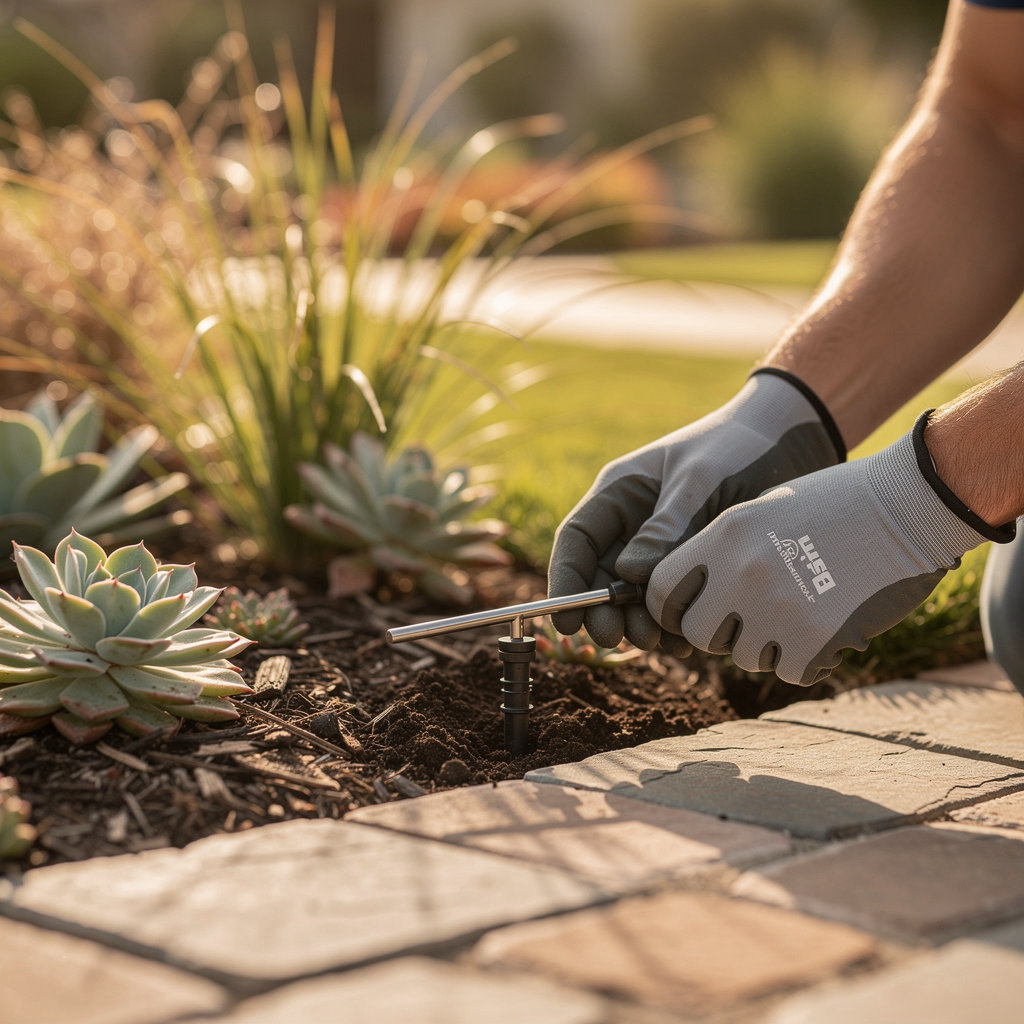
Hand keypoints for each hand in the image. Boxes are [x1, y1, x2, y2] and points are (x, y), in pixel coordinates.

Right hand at [548, 369, 843, 651]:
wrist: (793, 442)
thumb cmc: (737, 446)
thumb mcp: (699, 479)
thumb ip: (665, 526)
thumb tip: (629, 576)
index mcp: (620, 492)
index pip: (577, 541)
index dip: (566, 582)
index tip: (565, 622)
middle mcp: (633, 523)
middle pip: (601, 577)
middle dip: (603, 611)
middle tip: (615, 638)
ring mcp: (662, 548)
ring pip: (635, 597)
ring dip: (639, 623)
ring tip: (658, 641)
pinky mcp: (691, 566)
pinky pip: (672, 601)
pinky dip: (674, 623)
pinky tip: (686, 642)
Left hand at [646, 413, 1011, 684]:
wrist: (908, 505)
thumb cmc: (835, 502)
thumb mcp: (763, 509)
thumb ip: (722, 551)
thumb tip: (692, 596)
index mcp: (723, 535)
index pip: (662, 589)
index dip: (672, 607)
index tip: (689, 611)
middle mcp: (742, 573)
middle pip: (698, 635)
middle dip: (719, 633)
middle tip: (748, 620)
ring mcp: (779, 608)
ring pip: (745, 657)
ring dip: (768, 645)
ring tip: (800, 611)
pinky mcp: (816, 638)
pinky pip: (791, 671)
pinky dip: (807, 658)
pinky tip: (828, 628)